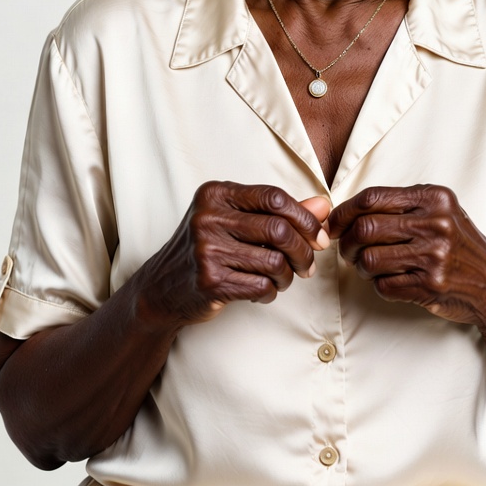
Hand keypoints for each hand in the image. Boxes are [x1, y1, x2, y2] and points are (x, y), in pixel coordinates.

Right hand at [136, 182, 330, 327]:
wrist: (162, 287)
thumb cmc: (208, 247)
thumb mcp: (238, 221)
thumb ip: (281, 212)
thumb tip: (323, 205)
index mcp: (216, 193)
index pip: (274, 197)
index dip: (305, 218)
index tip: (319, 236)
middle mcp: (208, 216)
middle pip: (279, 230)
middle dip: (303, 251)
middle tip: (308, 265)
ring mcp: (206, 249)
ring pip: (274, 262)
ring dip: (288, 276)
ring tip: (282, 279)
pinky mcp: (209, 281)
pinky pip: (261, 285)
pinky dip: (270, 291)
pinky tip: (262, 290)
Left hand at [328, 185, 485, 326]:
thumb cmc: (459, 244)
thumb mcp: (440, 211)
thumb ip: (401, 205)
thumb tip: (345, 212)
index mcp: (433, 198)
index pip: (372, 197)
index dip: (344, 211)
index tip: (332, 223)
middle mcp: (435, 223)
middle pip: (365, 228)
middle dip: (346, 242)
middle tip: (345, 249)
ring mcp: (434, 256)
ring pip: (369, 259)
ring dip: (360, 266)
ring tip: (368, 266)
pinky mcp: (431, 285)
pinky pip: (383, 285)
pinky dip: (378, 285)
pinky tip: (389, 280)